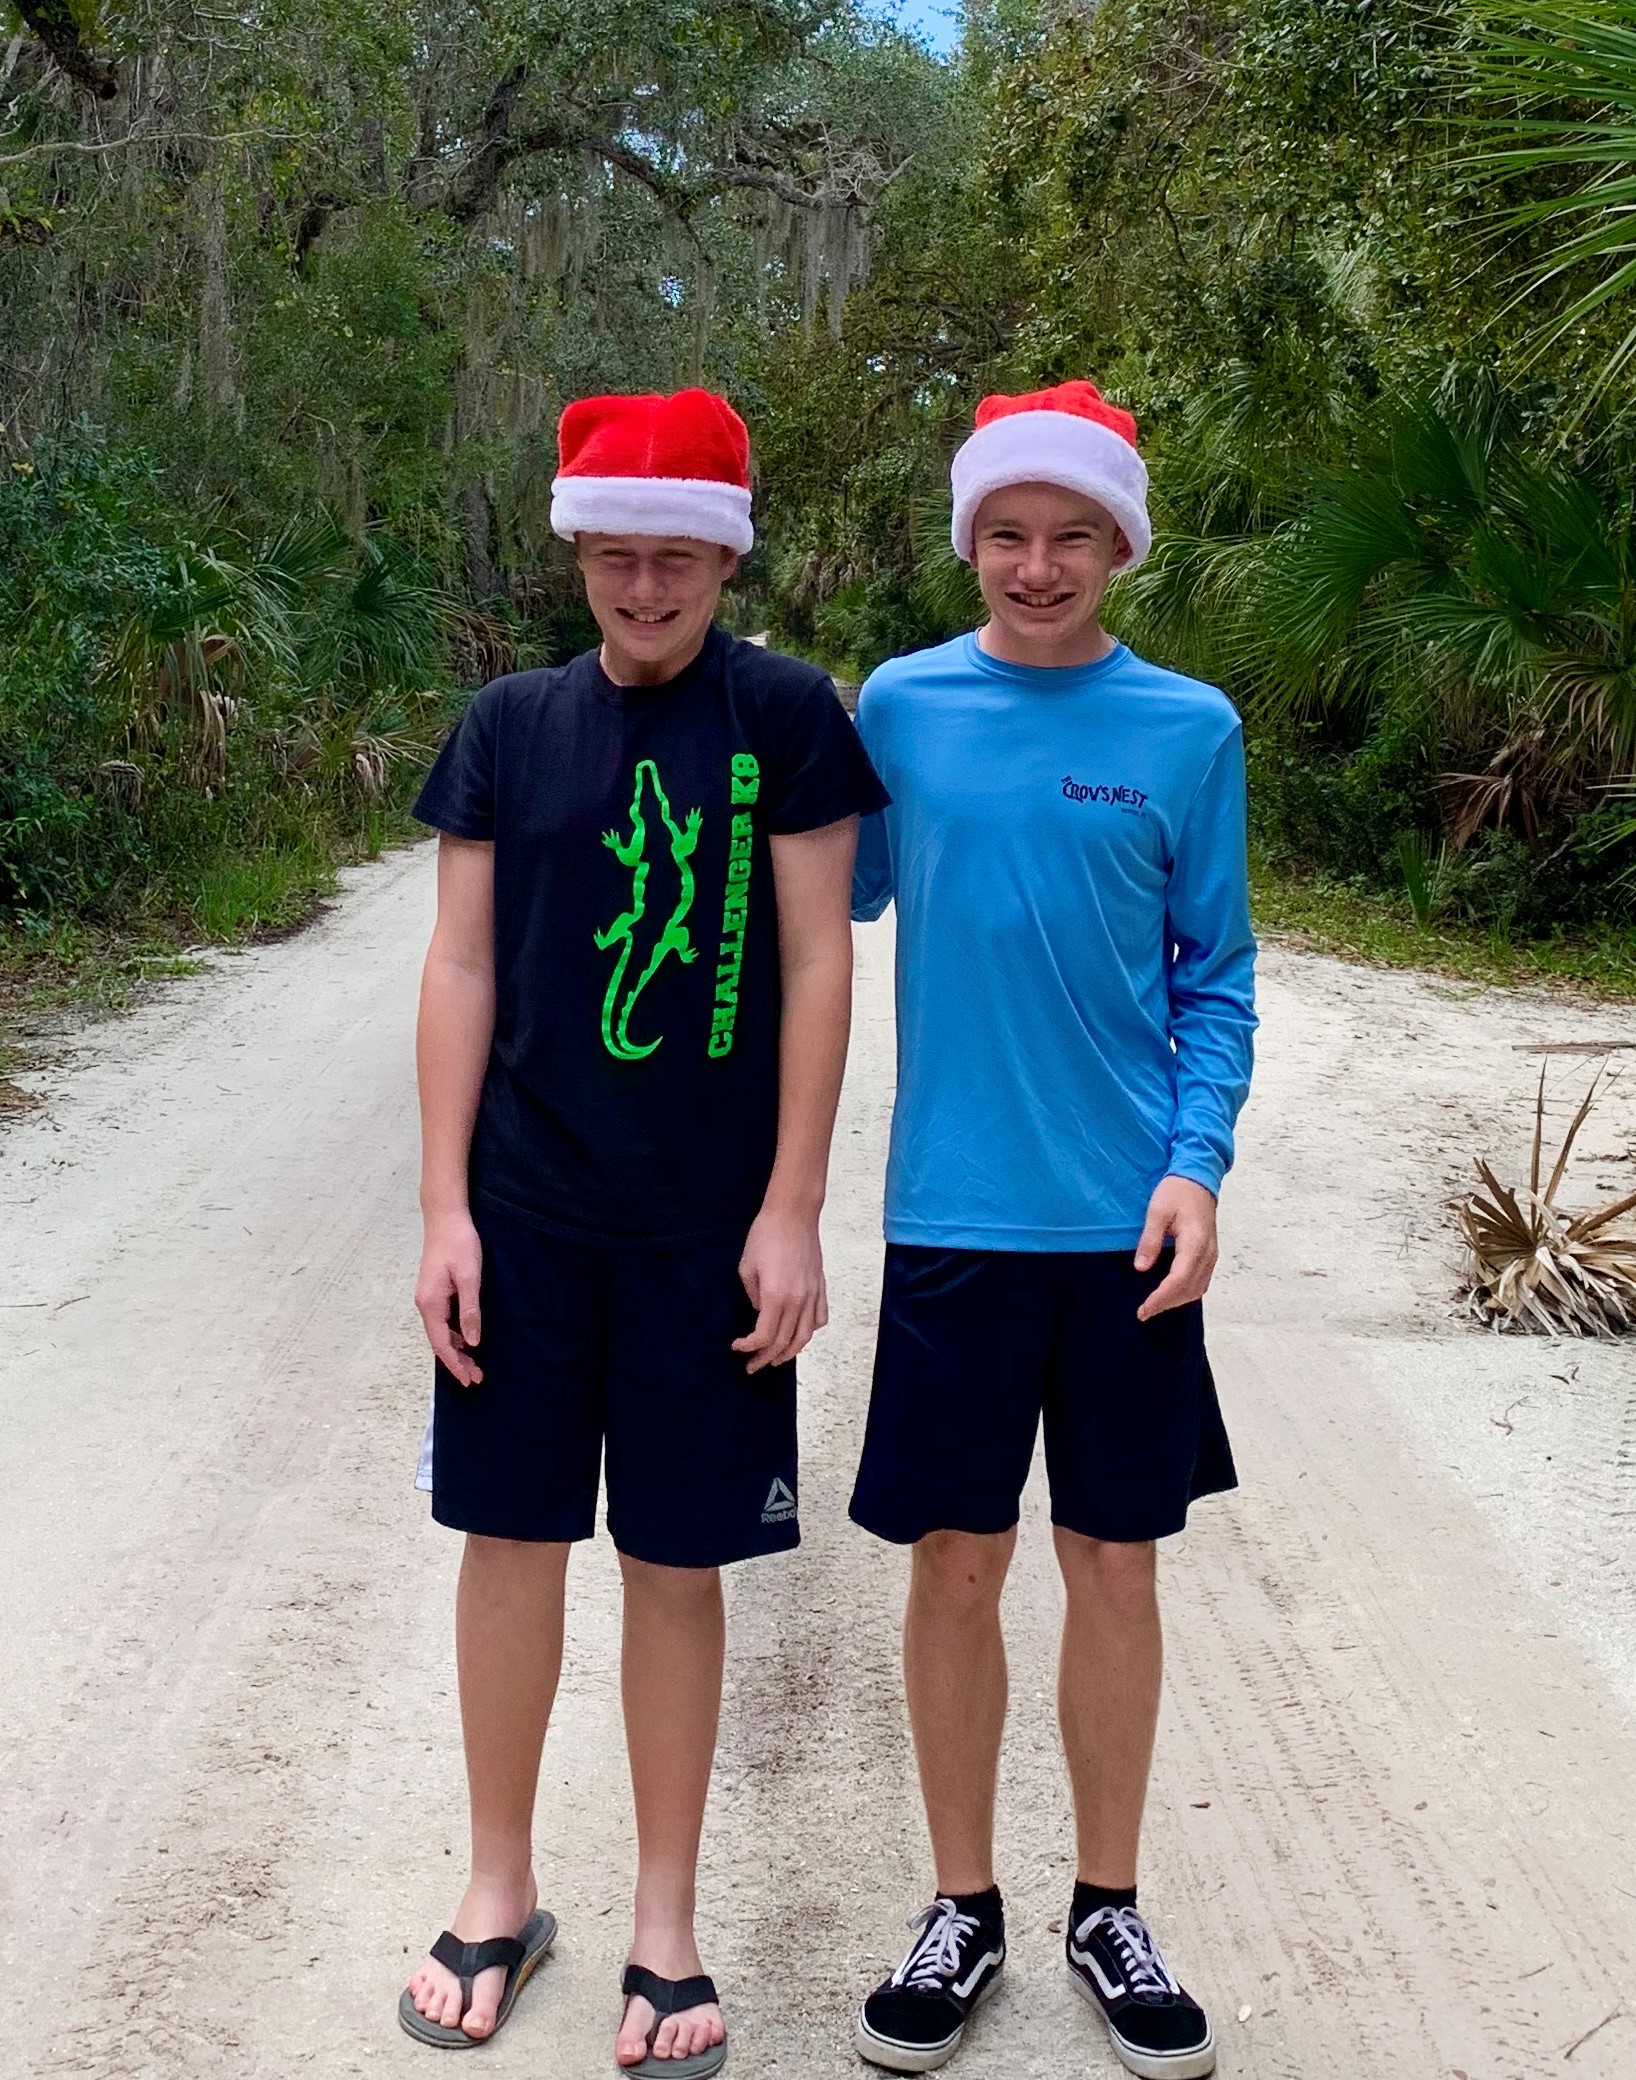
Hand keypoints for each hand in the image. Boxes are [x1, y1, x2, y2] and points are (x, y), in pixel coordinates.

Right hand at [415, 1209, 483, 1384]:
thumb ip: (470, 1310)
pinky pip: (442, 1321)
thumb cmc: (459, 1243)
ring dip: (456, 1349)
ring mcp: (428, 1298)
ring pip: (440, 1332)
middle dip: (456, 1361)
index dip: (455, 1364)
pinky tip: (467, 1339)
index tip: (469, 1380)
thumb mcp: (470, 1276)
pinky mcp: (435, 1291)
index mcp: (431, 1303)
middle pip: (439, 1341)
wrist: (445, 1217)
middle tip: (476, 1378)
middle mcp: (425, 1304)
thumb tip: (473, 1342)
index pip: (442, 1343)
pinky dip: (454, 1335)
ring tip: (473, 1365)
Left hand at [734, 1206, 827, 1372]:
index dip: (749, 1347)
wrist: (793, 1214)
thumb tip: (761, 1312)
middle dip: (766, 1358)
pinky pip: (819, 1319)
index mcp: (775, 1296)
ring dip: (790, 1353)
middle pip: (784, 1342)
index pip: (764, 1336)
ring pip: (804, 1336)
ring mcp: (812, 1295)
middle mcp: (797, 1300)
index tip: (737, 1347)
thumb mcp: (747, 1267)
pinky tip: (799, 1335)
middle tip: (752, 1366)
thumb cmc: (766, 1236)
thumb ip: (753, 1296)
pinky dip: (809, 1332)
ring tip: (776, 1360)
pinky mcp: (820, 1287)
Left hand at [1133, 1175, 1218, 1320]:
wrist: (1198, 1178)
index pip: (1179, 1280)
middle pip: (1190, 1289)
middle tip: (1144, 1312)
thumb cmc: (1177, 1191)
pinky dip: (1186, 1292)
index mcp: (1195, 1242)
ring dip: (1177, 1300)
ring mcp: (1211, 1254)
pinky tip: (1170, 1293)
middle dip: (1167, 1304)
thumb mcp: (1157, 1211)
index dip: (1161, 1298)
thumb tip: (1141, 1268)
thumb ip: (1150, 1240)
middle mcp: (1207, 1252)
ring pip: (1198, 1288)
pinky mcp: (1210, 1253)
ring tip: (1154, 1306)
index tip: (1143, 1309)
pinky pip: (1201, 1280)